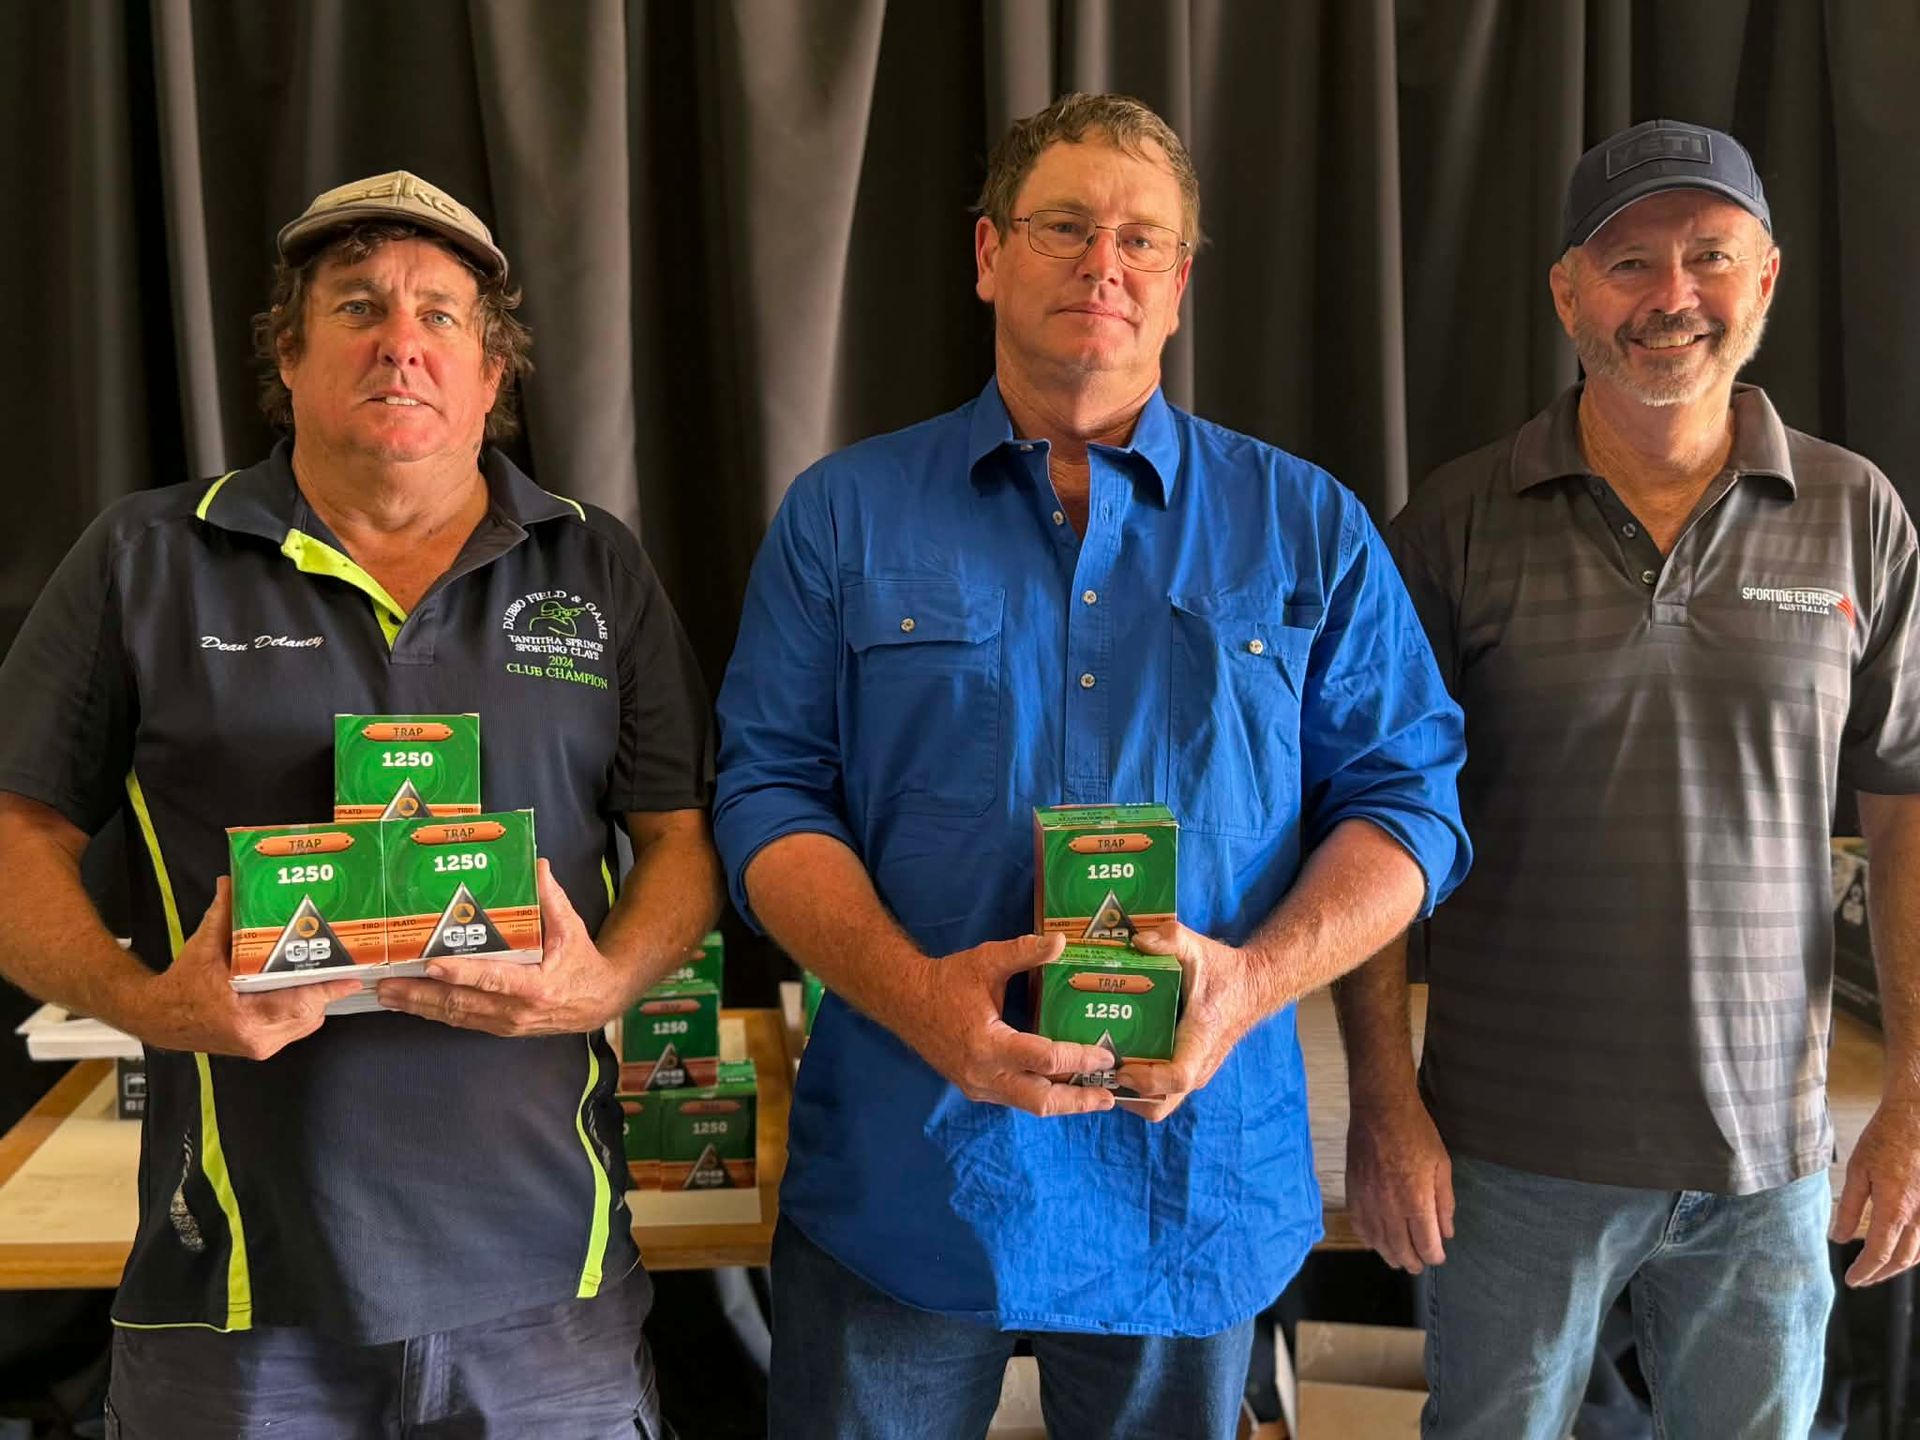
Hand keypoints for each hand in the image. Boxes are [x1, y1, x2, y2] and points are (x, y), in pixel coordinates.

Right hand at [129, 878, 361, 1058]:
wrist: (158, 1017)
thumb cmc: (181, 985)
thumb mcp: (201, 947)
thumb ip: (222, 915)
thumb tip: (232, 883)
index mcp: (242, 1016)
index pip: (298, 1004)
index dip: (327, 991)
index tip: (352, 978)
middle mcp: (255, 1037)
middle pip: (309, 1014)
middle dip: (325, 989)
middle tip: (340, 965)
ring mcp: (260, 1046)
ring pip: (306, 1024)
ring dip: (317, 1000)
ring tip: (326, 974)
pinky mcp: (261, 1047)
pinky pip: (296, 1029)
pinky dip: (304, 1011)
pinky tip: (305, 989)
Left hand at [376, 860, 625, 1036]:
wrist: (598, 1001)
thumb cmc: (582, 963)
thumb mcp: (571, 929)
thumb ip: (552, 899)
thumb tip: (537, 866)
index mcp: (535, 986)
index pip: (492, 979)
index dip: (462, 973)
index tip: (432, 966)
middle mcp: (516, 1011)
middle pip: (462, 1002)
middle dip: (421, 994)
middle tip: (387, 984)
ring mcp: (505, 1023)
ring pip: (455, 1015)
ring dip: (419, 1005)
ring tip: (386, 994)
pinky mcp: (499, 1028)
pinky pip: (461, 1020)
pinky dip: (433, 1012)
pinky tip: (410, 1004)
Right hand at [898, 932, 1120, 1117]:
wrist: (906, 1002)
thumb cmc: (947, 981)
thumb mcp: (985, 960)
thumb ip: (1023, 951)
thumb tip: (1061, 942)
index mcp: (988, 1043)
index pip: (1044, 1059)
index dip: (1079, 1059)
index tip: (1105, 1056)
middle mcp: (984, 1074)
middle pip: (1041, 1100)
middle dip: (1078, 1101)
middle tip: (1110, 1097)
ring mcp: (979, 1087)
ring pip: (1029, 1106)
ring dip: (1063, 1104)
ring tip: (1095, 1098)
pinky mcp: (976, 1090)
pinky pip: (1016, 1100)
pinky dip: (1043, 1096)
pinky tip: (1064, 1089)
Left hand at [1112, 923, 1259, 1121]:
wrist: (1252, 987)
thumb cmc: (1224, 972)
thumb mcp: (1198, 948)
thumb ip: (1170, 939)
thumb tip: (1136, 941)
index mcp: (1200, 1040)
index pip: (1177, 1077)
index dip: (1147, 1079)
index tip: (1122, 1066)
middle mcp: (1198, 1066)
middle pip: (1160, 1104)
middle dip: (1126, 1094)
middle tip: (1101, 1068)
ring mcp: (1193, 1073)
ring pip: (1157, 1103)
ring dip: (1128, 1092)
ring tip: (1101, 1066)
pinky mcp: (1187, 1071)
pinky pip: (1160, 1093)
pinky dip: (1137, 1085)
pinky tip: (1117, 1059)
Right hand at [1347, 1090, 1453, 1272]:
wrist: (1380, 1109)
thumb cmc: (1416, 1133)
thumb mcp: (1442, 1165)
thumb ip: (1445, 1203)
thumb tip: (1446, 1232)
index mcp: (1417, 1201)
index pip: (1426, 1245)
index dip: (1434, 1256)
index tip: (1438, 1256)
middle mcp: (1390, 1207)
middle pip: (1401, 1250)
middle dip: (1413, 1262)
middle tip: (1419, 1265)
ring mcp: (1368, 1201)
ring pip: (1378, 1242)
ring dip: (1390, 1255)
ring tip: (1399, 1259)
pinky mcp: (1352, 1192)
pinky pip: (1358, 1225)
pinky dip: (1367, 1239)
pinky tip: (1375, 1242)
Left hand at [1833, 1095, 1919, 1284]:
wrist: (1917, 1117)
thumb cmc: (1885, 1139)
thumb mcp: (1857, 1171)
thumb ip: (1848, 1208)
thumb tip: (1837, 1237)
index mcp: (1895, 1209)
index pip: (1879, 1254)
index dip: (1864, 1272)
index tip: (1851, 1280)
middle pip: (1901, 1260)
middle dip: (1880, 1275)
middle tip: (1862, 1279)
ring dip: (1898, 1266)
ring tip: (1878, 1270)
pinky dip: (1915, 1252)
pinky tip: (1901, 1250)